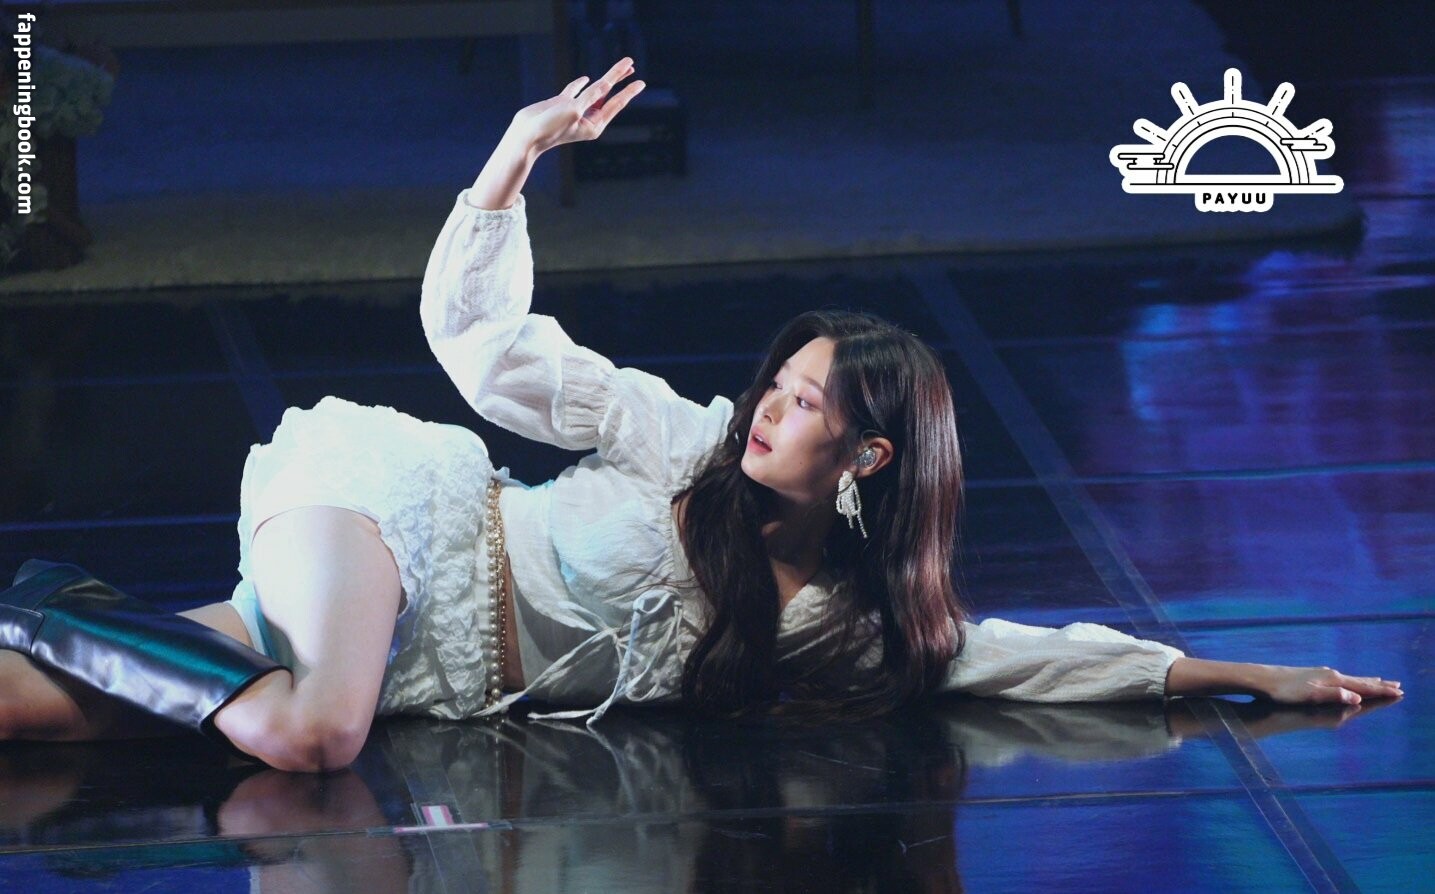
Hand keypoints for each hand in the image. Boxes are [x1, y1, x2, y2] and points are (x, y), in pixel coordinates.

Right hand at [510, 57, 645, 154]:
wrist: (525, 136)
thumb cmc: (549, 128)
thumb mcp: (573, 110)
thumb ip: (590, 96)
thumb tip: (606, 83)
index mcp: (594, 124)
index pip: (615, 103)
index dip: (628, 91)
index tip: (641, 82)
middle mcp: (586, 117)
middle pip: (607, 94)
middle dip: (620, 80)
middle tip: (631, 65)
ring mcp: (574, 109)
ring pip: (593, 90)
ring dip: (606, 79)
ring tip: (619, 69)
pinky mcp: (560, 104)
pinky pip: (574, 91)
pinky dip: (580, 84)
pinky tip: (586, 78)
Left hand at [1260, 665, 1402, 705]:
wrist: (1262, 679)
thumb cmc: (1284, 690)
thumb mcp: (1310, 695)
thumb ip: (1334, 696)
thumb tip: (1358, 697)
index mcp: (1332, 680)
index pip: (1362, 686)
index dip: (1381, 691)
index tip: (1399, 692)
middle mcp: (1329, 674)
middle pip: (1360, 680)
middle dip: (1379, 684)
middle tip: (1398, 685)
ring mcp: (1321, 673)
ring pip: (1350, 678)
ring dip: (1367, 681)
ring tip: (1380, 680)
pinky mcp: (1312, 675)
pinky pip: (1339, 679)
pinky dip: (1351, 680)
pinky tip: (1348, 680)